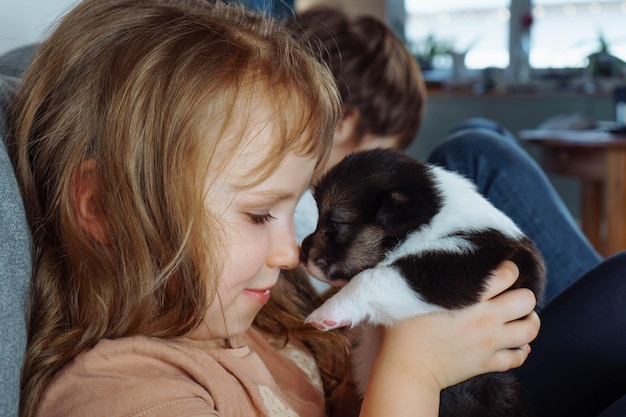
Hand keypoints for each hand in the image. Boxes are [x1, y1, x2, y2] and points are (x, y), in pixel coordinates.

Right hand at [359, 261, 539, 416]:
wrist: (406, 368)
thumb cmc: (403, 329)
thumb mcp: (412, 293)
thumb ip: (429, 274)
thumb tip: (437, 254)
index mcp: (470, 298)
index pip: (507, 274)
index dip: (508, 269)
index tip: (499, 271)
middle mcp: (486, 319)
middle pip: (526, 301)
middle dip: (522, 295)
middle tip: (510, 295)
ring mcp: (489, 343)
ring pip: (530, 330)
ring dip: (529, 321)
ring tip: (520, 317)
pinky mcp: (487, 363)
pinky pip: (518, 358)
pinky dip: (521, 350)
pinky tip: (514, 344)